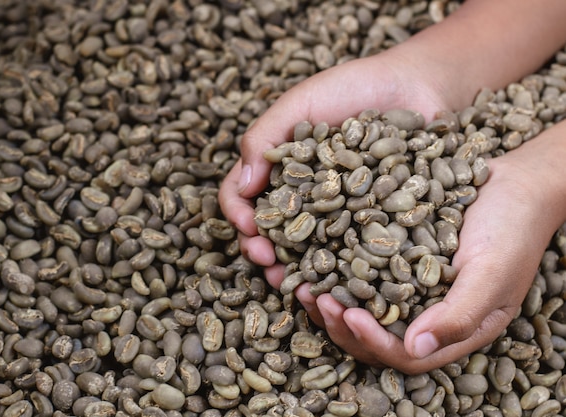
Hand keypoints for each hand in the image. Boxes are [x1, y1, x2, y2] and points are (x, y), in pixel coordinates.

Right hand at [218, 50, 446, 284]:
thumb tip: (241, 187)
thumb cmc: (354, 86)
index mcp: (276, 169)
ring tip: (301, 288)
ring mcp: (336, 213)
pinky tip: (342, 284)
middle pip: (270, 233)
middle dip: (264, 253)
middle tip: (269, 265)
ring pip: (307, 251)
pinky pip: (351, 251)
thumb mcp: (301, 101)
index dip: (239, 215)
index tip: (249, 228)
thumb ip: (265, 136)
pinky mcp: (370, 223)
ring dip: (298, 273)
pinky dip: (343, 272)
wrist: (418, 85)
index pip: (241, 197)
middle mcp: (301, 196)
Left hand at [303, 125, 565, 373]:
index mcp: (454, 329)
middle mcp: (427, 315)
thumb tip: (414, 351)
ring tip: (303, 287)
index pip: (407, 355)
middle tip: (316, 300)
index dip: (374, 342)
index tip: (349, 314)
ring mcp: (409, 289)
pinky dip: (336, 274)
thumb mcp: (493, 273)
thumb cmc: (512, 228)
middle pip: (376, 339)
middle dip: (342, 326)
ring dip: (331, 305)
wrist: (514, 183)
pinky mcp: (396, 261)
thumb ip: (458, 315)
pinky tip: (313, 262)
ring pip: (362, 311)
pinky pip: (361, 277)